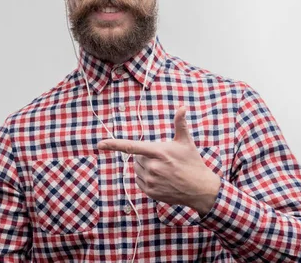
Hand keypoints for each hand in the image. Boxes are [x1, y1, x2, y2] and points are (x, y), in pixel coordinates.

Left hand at [97, 106, 220, 215]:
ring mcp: (151, 181)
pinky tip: (161, 179)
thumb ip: (180, 124)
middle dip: (145, 156)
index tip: (100, 144)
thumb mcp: (186, 142)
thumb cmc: (192, 162)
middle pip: (136, 158)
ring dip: (145, 167)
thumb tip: (182, 107)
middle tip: (163, 160)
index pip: (131, 146)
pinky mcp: (150, 192)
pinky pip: (139, 181)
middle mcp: (152, 166)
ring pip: (137, 169)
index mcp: (158, 152)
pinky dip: (146, 178)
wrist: (200, 189)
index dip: (114, 144)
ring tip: (163, 170)